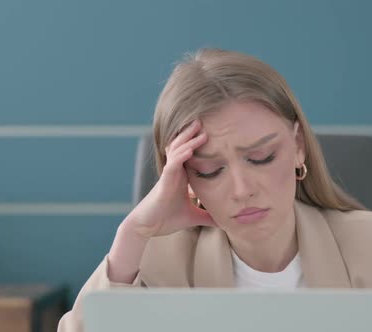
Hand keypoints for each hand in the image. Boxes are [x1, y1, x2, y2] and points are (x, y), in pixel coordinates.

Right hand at [125, 119, 215, 237]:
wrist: (146, 227)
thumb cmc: (166, 219)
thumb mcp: (193, 217)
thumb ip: (207, 217)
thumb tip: (224, 222)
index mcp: (180, 177)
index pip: (189, 154)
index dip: (197, 143)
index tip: (211, 132)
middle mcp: (174, 172)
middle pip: (182, 147)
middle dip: (191, 134)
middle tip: (202, 120)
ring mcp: (168, 176)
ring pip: (177, 152)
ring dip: (188, 140)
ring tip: (199, 129)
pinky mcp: (163, 183)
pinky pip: (172, 166)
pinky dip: (181, 157)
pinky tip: (190, 150)